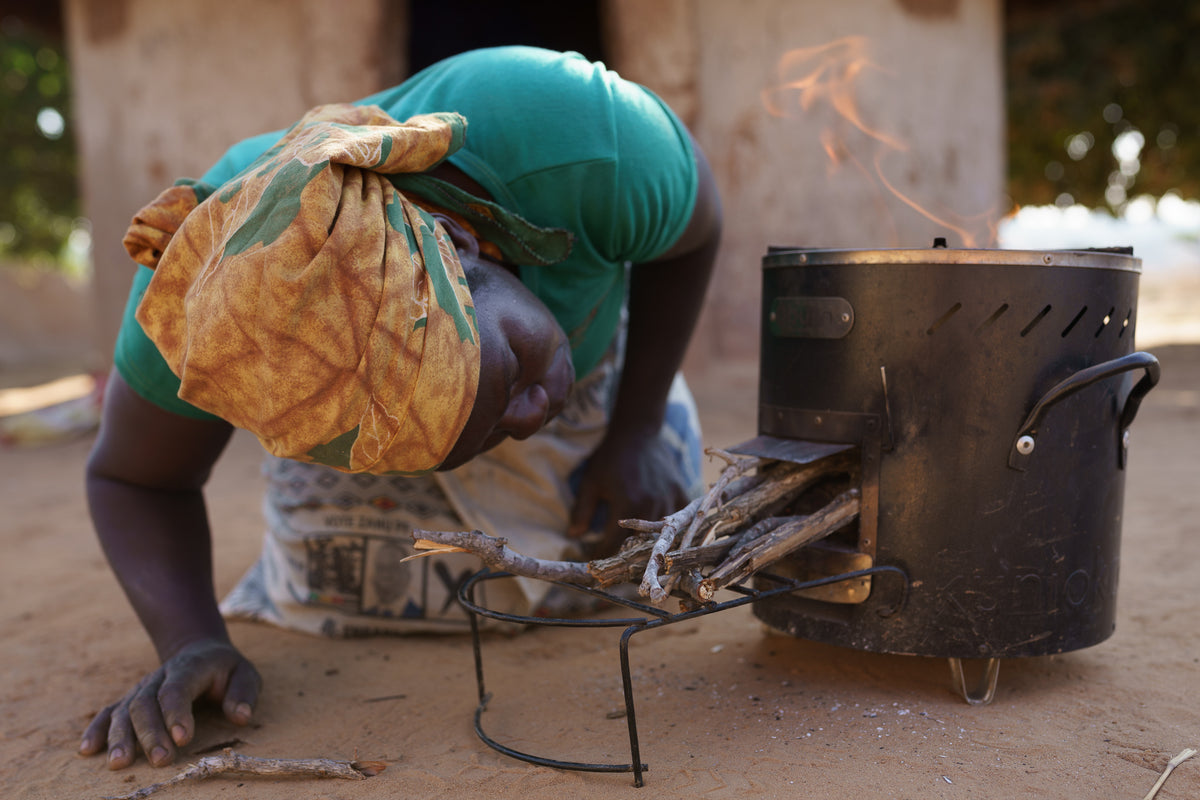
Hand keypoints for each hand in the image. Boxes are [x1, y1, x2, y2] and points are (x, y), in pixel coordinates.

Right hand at [79, 638, 260, 768]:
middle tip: (160, 761)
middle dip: (150, 733)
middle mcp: (160, 677)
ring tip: (119, 763)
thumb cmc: (224, 669)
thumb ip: (244, 693)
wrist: (197, 650)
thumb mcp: (244, 673)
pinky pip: (109, 712)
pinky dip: (97, 730)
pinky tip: (87, 750)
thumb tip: (241, 716)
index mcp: (189, 667)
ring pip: (125, 710)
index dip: (176, 713)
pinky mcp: (130, 698)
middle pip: (146, 703)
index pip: (177, 689)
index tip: (182, 738)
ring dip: (120, 737)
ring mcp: (142, 687)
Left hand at [568, 429, 692, 557]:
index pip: (613, 544)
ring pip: (661, 536)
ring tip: (635, 556)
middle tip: (613, 568)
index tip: (592, 564)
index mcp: (628, 505)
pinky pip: (679, 520)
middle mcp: (652, 506)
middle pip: (639, 546)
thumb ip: (582, 511)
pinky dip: (670, 530)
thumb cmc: (610, 456)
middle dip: (625, 559)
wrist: (638, 431)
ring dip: (647, 547)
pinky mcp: (681, 493)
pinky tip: (660, 535)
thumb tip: (573, 535)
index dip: (601, 557)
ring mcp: (670, 500)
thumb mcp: (591, 482)